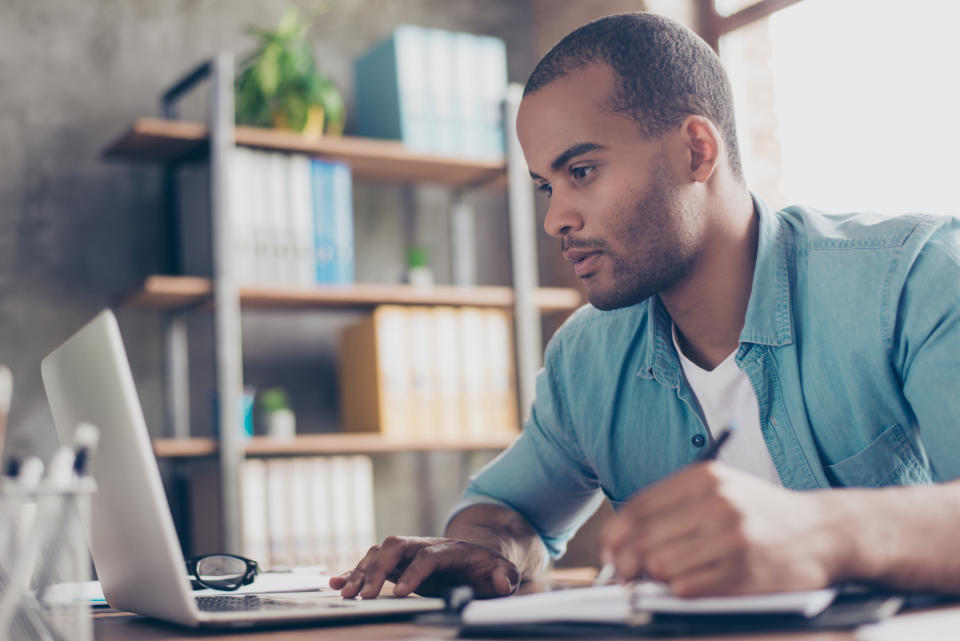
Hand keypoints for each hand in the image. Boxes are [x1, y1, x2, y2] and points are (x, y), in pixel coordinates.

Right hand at [329, 535, 520, 598]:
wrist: (477, 555)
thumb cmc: (487, 568)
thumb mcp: (502, 572)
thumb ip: (504, 576)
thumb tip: (502, 582)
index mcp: (449, 549)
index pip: (428, 556)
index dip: (414, 573)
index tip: (400, 593)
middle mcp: (424, 545)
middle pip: (396, 547)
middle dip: (378, 568)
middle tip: (364, 596)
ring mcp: (409, 553)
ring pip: (379, 553)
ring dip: (361, 571)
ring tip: (346, 593)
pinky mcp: (398, 564)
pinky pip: (371, 563)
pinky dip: (353, 571)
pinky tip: (336, 582)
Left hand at [601, 462, 845, 595]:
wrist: (824, 532)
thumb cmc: (762, 514)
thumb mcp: (720, 490)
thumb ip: (672, 507)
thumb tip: (619, 540)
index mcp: (703, 477)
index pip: (636, 508)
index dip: (613, 536)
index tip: (609, 553)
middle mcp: (715, 501)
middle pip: (642, 539)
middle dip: (625, 563)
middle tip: (626, 577)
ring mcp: (730, 536)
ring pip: (660, 566)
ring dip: (655, 580)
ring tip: (667, 579)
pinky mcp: (743, 569)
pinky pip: (686, 588)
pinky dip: (678, 592)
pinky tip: (692, 586)